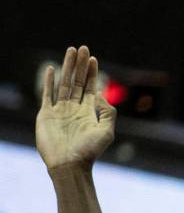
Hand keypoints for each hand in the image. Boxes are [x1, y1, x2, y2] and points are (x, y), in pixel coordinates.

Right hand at [36, 46, 116, 173]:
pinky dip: (49, 81)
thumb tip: (101, 95)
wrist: (69, 164)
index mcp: (88, 112)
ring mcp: (60, 110)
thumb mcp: (106, 132)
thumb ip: (108, 113)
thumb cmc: (89, 151)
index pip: (90, 87)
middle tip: (81, 48)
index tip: (92, 58)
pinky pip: (47, 94)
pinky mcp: (46, 114)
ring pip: (64, 84)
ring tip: (70, 51)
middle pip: (77, 81)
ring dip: (67, 67)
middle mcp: (74, 109)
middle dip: (80, 65)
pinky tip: (50, 68)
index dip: (92, 73)